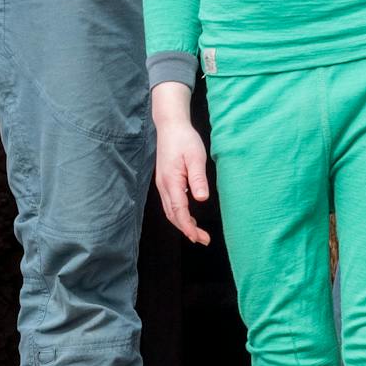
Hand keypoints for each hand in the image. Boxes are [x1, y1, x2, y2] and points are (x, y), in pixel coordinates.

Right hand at [153, 100, 212, 245]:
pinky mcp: (164, 181)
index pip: (179, 211)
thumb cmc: (184, 139)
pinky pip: (170, 203)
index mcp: (171, 181)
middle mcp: (163, 185)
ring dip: (182, 224)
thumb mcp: (195, 157)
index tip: (200, 238)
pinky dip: (178, 214)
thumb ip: (198, 178)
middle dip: (186, 230)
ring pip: (170, 211)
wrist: (170, 126)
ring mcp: (162, 184)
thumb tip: (201, 198)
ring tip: (197, 233)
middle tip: (203, 240)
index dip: (188, 227)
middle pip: (172, 215)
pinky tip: (188, 216)